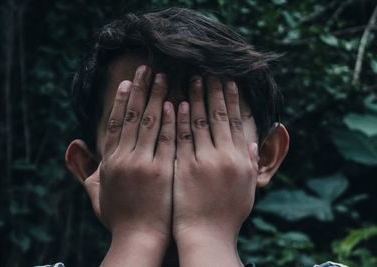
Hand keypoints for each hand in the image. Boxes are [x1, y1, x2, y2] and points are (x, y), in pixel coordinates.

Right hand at [96, 66, 175, 265]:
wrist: (139, 239)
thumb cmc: (118, 216)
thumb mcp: (95, 191)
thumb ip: (81, 167)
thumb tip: (72, 143)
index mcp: (110, 161)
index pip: (116, 123)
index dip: (122, 100)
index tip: (129, 80)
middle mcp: (124, 159)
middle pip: (133, 117)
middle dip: (141, 90)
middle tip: (149, 68)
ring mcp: (144, 165)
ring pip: (151, 124)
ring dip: (158, 98)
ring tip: (165, 77)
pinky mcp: (164, 172)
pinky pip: (168, 141)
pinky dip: (172, 122)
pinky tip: (178, 104)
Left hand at [173, 76, 258, 265]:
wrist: (206, 234)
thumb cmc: (228, 214)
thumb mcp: (247, 188)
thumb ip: (251, 163)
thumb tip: (254, 142)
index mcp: (242, 160)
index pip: (237, 121)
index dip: (232, 99)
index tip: (228, 81)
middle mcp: (225, 156)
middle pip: (219, 116)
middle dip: (214, 91)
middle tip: (208, 70)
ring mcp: (204, 161)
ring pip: (199, 122)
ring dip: (195, 98)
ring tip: (191, 79)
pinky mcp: (184, 168)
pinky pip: (180, 138)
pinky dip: (178, 119)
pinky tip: (174, 103)